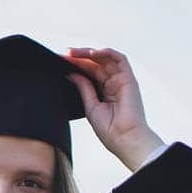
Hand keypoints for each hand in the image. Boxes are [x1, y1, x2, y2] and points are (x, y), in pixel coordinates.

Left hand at [64, 47, 164, 170]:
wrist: (124, 139)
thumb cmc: (110, 130)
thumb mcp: (91, 106)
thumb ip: (83, 88)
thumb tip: (72, 74)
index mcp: (105, 92)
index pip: (89, 73)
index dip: (76, 66)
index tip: (62, 62)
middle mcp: (114, 84)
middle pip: (96, 64)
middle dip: (80, 57)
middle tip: (65, 54)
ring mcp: (122, 81)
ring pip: (106, 59)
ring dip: (90, 53)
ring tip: (74, 52)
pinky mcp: (129, 79)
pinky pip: (120, 59)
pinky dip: (107, 53)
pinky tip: (93, 53)